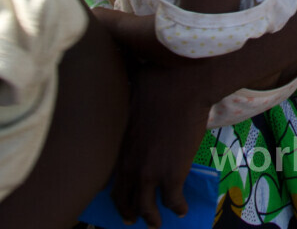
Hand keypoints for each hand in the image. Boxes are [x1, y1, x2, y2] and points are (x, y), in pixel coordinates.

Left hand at [111, 62, 211, 226]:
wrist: (184, 85)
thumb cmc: (158, 82)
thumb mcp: (131, 98)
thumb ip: (128, 110)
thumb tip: (126, 102)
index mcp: (120, 147)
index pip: (112, 180)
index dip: (117, 194)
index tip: (121, 201)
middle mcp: (131, 165)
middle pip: (125, 200)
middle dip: (129, 213)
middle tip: (133, 220)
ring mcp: (151, 172)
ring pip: (146, 209)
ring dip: (151, 219)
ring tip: (156, 223)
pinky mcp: (173, 174)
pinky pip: (173, 202)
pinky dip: (178, 209)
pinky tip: (182, 210)